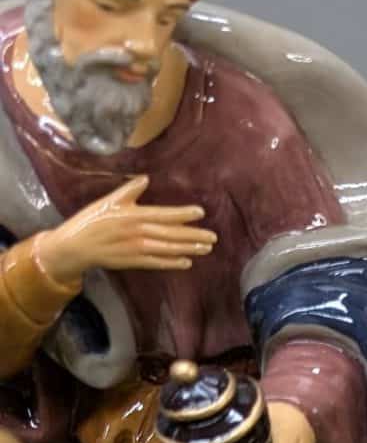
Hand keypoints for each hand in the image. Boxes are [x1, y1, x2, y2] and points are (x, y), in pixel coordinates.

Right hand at [36, 178, 216, 284]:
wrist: (76, 245)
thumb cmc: (91, 220)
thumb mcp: (108, 200)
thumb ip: (129, 191)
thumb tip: (145, 179)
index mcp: (133, 214)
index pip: (164, 214)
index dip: (183, 214)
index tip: (201, 212)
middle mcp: (138, 232)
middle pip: (171, 233)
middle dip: (194, 235)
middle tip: (213, 237)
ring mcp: (137, 248)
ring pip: (168, 248)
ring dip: (188, 249)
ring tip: (206, 249)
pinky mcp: (134, 262)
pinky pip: (157, 262)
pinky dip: (172, 262)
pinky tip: (187, 262)